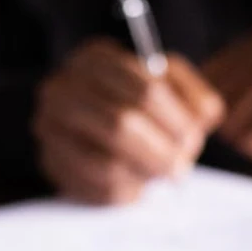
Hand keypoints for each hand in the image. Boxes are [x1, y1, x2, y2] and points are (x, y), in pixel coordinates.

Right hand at [33, 38, 223, 203]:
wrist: (92, 123)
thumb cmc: (139, 102)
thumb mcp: (170, 85)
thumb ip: (193, 96)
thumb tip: (202, 118)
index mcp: (95, 58)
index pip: (146, 91)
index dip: (176, 121)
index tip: (192, 139)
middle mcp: (62, 88)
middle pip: (122, 125)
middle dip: (161, 152)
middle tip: (181, 167)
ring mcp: (49, 127)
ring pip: (107, 163)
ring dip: (144, 175)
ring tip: (159, 174)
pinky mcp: (50, 162)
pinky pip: (95, 189)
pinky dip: (126, 192)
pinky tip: (137, 183)